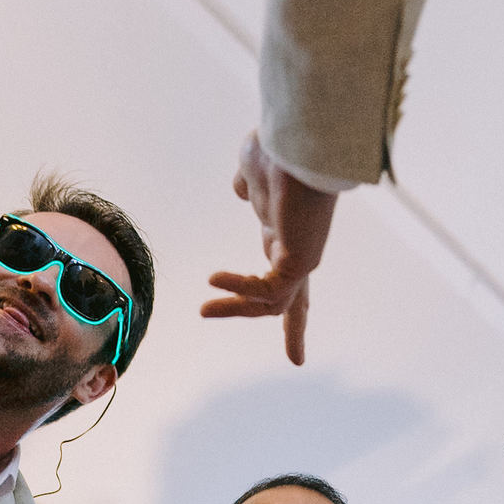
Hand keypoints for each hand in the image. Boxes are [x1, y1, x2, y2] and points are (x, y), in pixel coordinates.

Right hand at [201, 133, 338, 365]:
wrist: (297, 144)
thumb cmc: (278, 150)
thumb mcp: (253, 168)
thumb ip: (246, 183)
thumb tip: (239, 189)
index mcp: (287, 231)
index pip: (285, 268)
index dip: (284, 289)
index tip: (290, 312)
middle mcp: (297, 247)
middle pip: (296, 298)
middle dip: (296, 329)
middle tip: (297, 360)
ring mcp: (301, 257)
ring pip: (273, 303)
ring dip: (236, 309)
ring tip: (203, 310)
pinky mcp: (300, 262)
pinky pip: (267, 291)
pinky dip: (239, 288)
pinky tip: (214, 280)